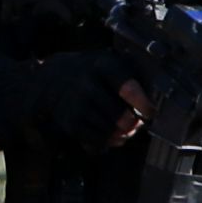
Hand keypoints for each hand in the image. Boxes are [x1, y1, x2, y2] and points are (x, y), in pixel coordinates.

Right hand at [17, 52, 142, 156]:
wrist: (49, 81)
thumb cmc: (90, 71)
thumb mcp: (109, 61)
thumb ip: (133, 75)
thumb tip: (152, 101)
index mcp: (103, 64)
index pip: (127, 87)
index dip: (143, 104)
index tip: (151, 112)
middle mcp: (87, 84)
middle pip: (120, 115)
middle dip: (134, 123)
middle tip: (138, 123)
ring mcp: (76, 104)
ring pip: (110, 130)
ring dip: (123, 134)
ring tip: (126, 130)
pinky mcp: (70, 122)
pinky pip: (97, 139)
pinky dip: (108, 141)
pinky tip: (112, 136)